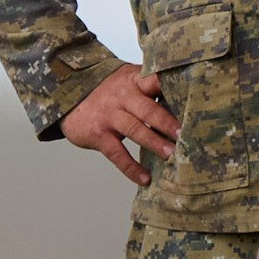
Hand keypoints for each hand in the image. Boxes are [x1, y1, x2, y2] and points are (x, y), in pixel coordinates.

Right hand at [59, 64, 178, 185]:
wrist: (66, 93)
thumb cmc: (110, 90)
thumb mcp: (129, 80)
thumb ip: (152, 87)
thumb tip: (189, 101)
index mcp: (134, 81)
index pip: (155, 80)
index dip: (172, 88)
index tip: (192, 98)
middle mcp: (122, 97)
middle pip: (148, 109)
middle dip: (167, 123)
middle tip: (185, 135)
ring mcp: (109, 115)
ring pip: (134, 129)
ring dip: (154, 143)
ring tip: (172, 154)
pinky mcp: (98, 134)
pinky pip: (117, 153)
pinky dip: (131, 167)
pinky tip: (145, 178)